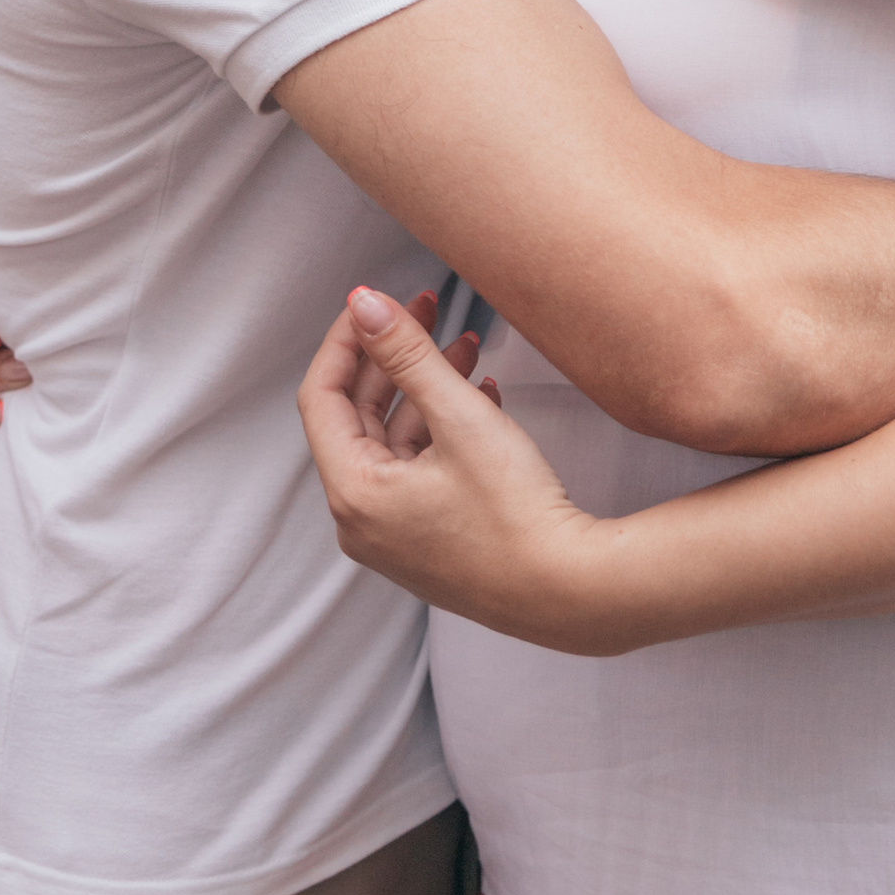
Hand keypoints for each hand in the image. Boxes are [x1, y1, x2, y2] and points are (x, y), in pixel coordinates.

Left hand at [298, 288, 627, 655]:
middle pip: (359, 418)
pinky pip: (419, 471)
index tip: (375, 303)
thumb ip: (408, 355)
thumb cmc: (516, 514)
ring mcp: (395, 537)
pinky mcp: (429, 542)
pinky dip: (442, 430)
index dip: (346, 341)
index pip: (322, 397)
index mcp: (354, 493)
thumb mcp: (460, 418)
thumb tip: (365, 304)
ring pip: (396, 441)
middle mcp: (362, 521)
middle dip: (394, 359)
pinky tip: (482, 396)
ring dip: (427, 390)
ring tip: (468, 347)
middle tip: (427, 310)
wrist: (572, 591)